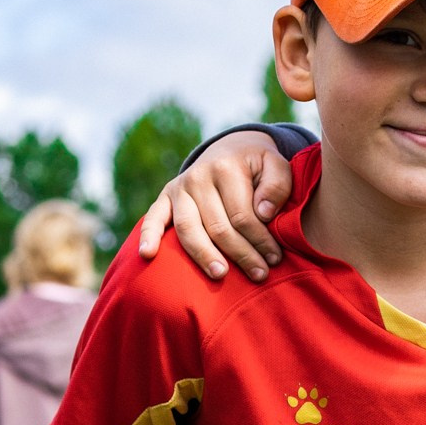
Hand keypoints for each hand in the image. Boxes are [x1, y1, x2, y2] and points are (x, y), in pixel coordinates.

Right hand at [136, 130, 296, 280]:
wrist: (232, 149)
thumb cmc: (258, 166)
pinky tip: (148, 255)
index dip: (260, 240)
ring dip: (205, 256)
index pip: (243, 215)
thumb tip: (264, 213)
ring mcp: (179, 187)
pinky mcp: (165, 197)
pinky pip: (153, 217)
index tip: (275, 258)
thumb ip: (277, 186)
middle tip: (259, 274)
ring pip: (189, 228)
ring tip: (221, 275)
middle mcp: (198, 177)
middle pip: (218, 226)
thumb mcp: (277, 165)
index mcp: (226, 168)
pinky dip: (148, 235)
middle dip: (241, 254)